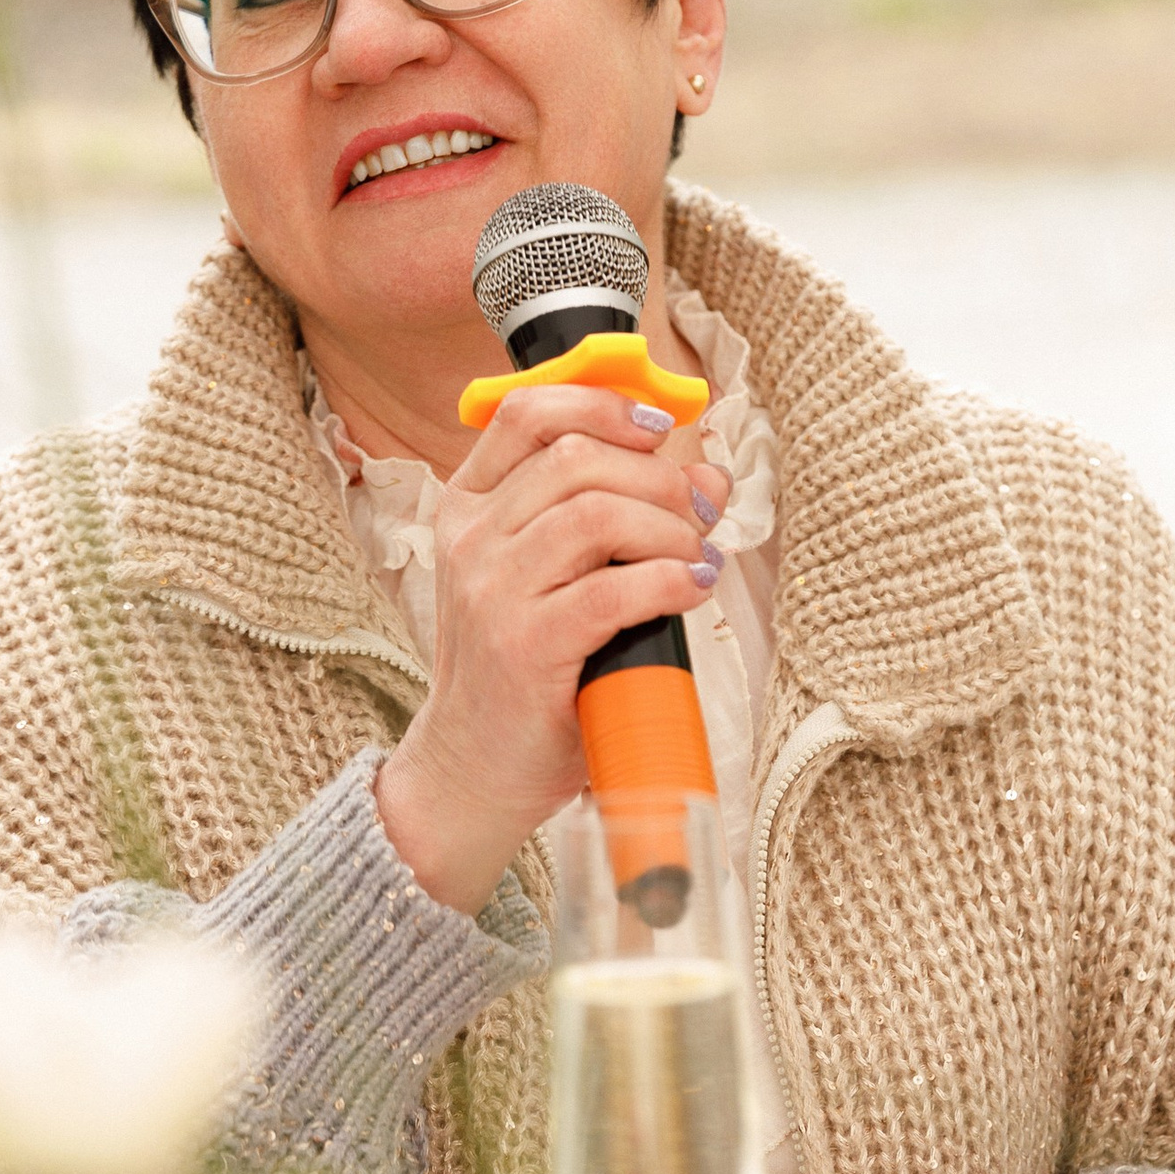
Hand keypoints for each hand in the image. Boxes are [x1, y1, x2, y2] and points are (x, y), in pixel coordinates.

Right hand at [374, 382, 729, 916]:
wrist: (474, 769)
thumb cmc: (521, 673)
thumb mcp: (552, 580)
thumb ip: (614, 518)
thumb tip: (708, 474)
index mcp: (466, 508)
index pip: (525, 414)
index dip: (602, 404)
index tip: (657, 428)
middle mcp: (469, 539)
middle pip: (577, 458)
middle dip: (659, 476)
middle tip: (701, 512)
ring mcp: (491, 591)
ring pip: (598, 513)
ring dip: (669, 529)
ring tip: (694, 559)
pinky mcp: (525, 646)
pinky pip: (612, 588)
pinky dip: (669, 580)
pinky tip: (689, 590)